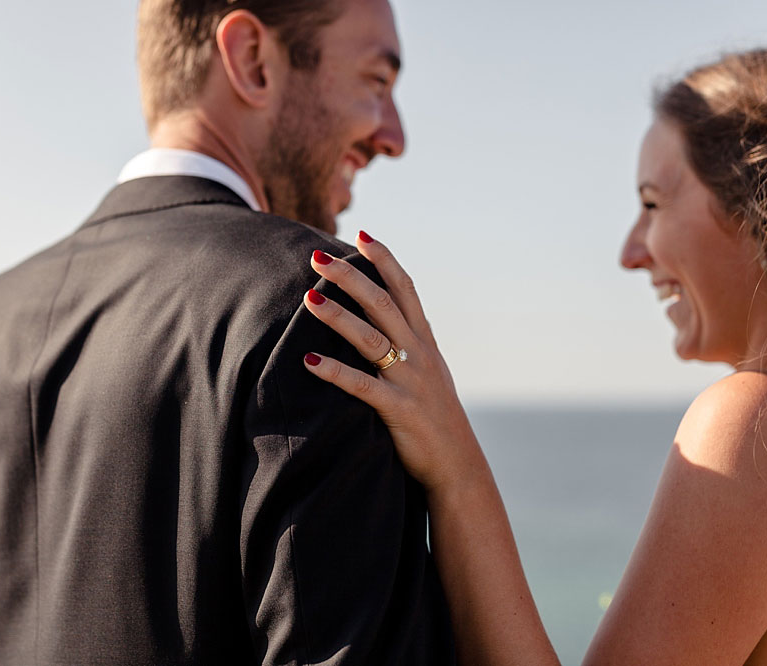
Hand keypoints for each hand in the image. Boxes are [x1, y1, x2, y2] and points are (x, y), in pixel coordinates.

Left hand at [302, 232, 484, 494]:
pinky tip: (308, 362)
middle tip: (318, 258)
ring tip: (308, 299)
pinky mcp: (399, 410)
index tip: (362, 235)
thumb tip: (391, 318)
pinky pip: (362, 387)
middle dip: (350, 277)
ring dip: (338, 316)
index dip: (384, 260)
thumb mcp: (431, 372)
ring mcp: (410, 381)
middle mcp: (419, 354)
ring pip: (370, 338)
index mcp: (425, 342)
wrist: (458, 464)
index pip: (405, 289)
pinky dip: (334, 373)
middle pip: (382, 304)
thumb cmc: (436, 418)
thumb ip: (412, 344)